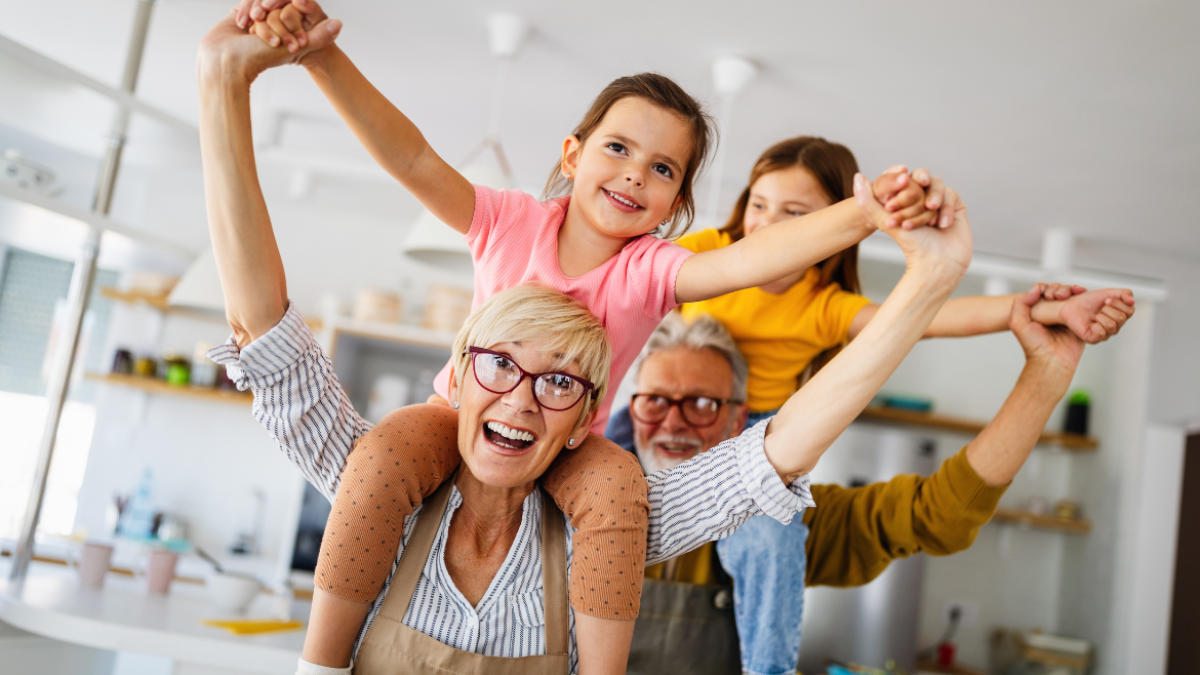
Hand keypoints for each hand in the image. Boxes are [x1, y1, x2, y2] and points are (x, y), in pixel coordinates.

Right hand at [199, 4, 338, 83]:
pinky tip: (241, 23)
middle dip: (271, 18)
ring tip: (252, 30)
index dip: (290, 15)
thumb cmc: (257, 59)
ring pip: (261, 3)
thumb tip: (340, 24)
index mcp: (288, 32)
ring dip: (257, 15)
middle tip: (264, 23)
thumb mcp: (293, 47)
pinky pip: (246, 2)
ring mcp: (255, 19)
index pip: (294, 11)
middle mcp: (272, 25)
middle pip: (277, 6)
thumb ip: (317, 37)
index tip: (283, 24)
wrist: (224, 63)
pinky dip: (245, 10)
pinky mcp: (238, 14)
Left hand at [855, 173, 971, 284]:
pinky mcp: (956, 206)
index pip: (903, 181)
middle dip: (917, 197)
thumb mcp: (885, 221)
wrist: (936, 263)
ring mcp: (939, 202)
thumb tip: (858, 176)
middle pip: (921, 182)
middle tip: (918, 207)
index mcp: (904, 200)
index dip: (900, 188)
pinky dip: (945, 209)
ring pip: (936, 187)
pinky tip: (941, 226)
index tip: (894, 206)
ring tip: (930, 218)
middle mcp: (921, 199)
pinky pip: (951, 195)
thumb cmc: (911, 245)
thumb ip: (867, 201)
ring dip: (932, 200)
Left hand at [1010, 284, 1085, 384]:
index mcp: (1038, 311)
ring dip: (1073, 290)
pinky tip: (1083, 293)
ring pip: (1072, 296)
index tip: (1047, 291)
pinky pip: (1085, 306)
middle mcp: (1052, 313)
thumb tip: (1036, 288)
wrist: (1051, 362)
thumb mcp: (1018, 323)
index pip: (1044, 291)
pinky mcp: (1080, 322)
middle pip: (1059, 292)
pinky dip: (1085, 298)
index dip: (1047, 287)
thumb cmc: (1034, 346)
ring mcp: (1067, 317)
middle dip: (1061, 288)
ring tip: (1074, 291)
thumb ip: (1020, 303)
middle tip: (1060, 295)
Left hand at [1054, 287, 1135, 342]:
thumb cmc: (1088, 300)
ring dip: (1100, 315)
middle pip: (1121, 318)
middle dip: (1107, 308)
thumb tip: (1132, 301)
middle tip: (1098, 308)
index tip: (1105, 300)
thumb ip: (1124, 293)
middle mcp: (1115, 326)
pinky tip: (1090, 322)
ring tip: (1093, 315)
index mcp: (1121, 316)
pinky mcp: (1094, 339)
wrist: (1070, 304)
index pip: (1130, 310)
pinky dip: (1095, 324)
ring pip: (1111, 325)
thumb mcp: (1108, 292)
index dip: (1117, 302)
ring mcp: (1105, 334)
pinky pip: (1101, 333)